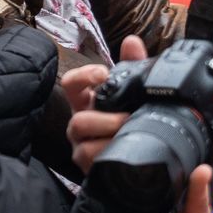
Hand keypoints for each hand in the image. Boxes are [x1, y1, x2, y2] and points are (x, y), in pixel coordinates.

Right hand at [62, 34, 146, 174]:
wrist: (142, 161)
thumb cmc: (131, 121)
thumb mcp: (134, 94)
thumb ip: (134, 66)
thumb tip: (132, 42)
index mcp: (87, 103)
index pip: (71, 84)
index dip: (83, 76)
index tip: (103, 73)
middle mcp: (80, 126)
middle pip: (78, 120)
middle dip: (103, 119)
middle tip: (127, 117)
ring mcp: (83, 149)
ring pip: (83, 146)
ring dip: (107, 140)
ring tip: (129, 137)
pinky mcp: (91, 171)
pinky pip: (92, 167)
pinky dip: (109, 160)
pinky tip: (127, 156)